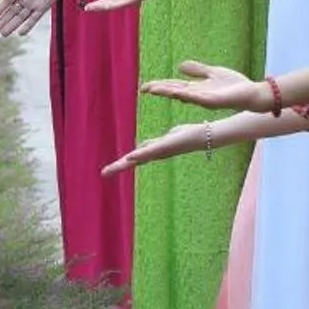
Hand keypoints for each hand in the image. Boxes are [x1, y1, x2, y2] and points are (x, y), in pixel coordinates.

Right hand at [0, 0, 67, 38]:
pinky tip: (21, 33)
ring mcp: (33, 4)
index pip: (5, 2)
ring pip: (21, 17)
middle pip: (11, 12)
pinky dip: (28, 25)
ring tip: (3, 34)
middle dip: (2, 22)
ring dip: (12, 26)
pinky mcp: (43, 7)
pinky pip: (34, 18)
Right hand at [102, 121, 224, 176]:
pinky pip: (150, 151)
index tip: (106, 172)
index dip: (120, 164)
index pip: (134, 158)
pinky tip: (130, 158)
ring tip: (111, 169)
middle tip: (103, 174)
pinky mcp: (166, 146)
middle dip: (118, 167)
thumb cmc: (188, 135)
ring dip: (125, 164)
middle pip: (133, 161)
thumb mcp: (168, 136)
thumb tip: (145, 145)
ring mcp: (160, 151)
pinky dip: (140, 155)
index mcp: (154, 151)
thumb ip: (157, 142)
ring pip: (138, 158)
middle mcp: (156, 154)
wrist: (204, 136)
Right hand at [138, 61, 266, 111]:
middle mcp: (197, 95)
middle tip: (144, 88)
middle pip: (174, 91)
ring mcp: (203, 99)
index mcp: (197, 88)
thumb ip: (198, 70)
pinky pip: (196, 97)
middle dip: (159, 89)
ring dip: (167, 92)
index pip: (174, 86)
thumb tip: (179, 66)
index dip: (160, 86)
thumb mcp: (213, 73)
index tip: (145, 86)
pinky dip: (184, 94)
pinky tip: (175, 91)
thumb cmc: (236, 86)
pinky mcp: (212, 101)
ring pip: (181, 94)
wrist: (252, 95)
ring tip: (153, 89)